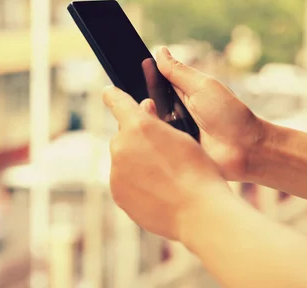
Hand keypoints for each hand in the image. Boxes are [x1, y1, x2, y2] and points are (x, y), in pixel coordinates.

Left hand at [103, 86, 230, 240]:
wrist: (198, 211)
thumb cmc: (197, 170)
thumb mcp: (181, 136)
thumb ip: (156, 121)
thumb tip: (144, 108)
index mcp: (138, 125)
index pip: (118, 103)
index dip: (114, 96)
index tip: (108, 93)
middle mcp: (121, 146)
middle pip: (124, 136)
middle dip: (137, 139)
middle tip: (162, 152)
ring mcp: (116, 172)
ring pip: (123, 160)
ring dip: (136, 162)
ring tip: (164, 177)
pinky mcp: (117, 193)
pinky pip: (123, 181)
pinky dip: (135, 182)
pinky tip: (157, 190)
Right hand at [155, 47, 265, 181]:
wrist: (247, 150)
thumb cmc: (229, 115)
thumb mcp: (202, 87)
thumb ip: (179, 71)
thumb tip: (160, 51)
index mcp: (182, 94)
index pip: (156, 83)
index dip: (145, 77)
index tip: (132, 72)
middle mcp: (175, 113)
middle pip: (148, 104)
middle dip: (144, 102)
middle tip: (147, 103)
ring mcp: (173, 133)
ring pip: (148, 123)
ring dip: (147, 120)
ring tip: (151, 117)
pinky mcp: (172, 152)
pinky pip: (155, 143)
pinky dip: (152, 138)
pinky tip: (150, 134)